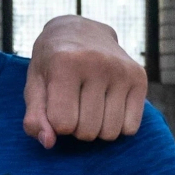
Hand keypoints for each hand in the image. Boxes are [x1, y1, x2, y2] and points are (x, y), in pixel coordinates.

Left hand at [22, 17, 147, 151]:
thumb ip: (35, 117)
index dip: (56, 123)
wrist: (81, 31)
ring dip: (97, 129)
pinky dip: (118, 126)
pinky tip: (108, 107)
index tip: (55, 106)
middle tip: (74, 106)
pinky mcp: (139, 77)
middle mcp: (97, 63)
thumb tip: (49, 143)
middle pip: (87, 131)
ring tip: (90, 107)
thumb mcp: (35, 85)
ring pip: (110, 133)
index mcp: (65, 63)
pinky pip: (130, 128)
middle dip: (76, 128)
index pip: (63, 123)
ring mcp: (122, 70)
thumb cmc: (52, 64)